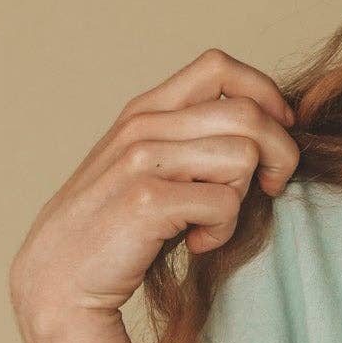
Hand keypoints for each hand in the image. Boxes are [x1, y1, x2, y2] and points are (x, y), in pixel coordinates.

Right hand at [8, 46, 299, 336]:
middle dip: (280, 154)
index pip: (220, 67)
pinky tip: (197, 243)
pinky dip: (223, 231)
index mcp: (147, 109)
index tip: (281, 131)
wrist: (61, 275)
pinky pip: (226, 204)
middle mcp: (144, 125)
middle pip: (248, 113)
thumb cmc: (118, 228)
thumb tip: (267, 130)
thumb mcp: (149, 168)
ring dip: (243, 198)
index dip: (265, 95)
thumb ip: (191, 141)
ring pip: (243, 156)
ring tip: (212, 221)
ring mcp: (143, 159)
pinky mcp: (148, 200)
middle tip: (270, 188)